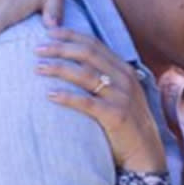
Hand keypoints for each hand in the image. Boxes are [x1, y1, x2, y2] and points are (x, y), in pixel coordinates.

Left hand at [35, 29, 166, 172]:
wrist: (145, 153)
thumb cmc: (126, 123)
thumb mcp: (120, 94)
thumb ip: (104, 78)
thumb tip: (74, 65)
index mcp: (124, 69)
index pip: (94, 44)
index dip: (70, 35)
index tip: (48, 31)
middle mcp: (124, 79)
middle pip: (88, 54)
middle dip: (61, 48)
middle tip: (37, 49)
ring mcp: (121, 97)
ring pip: (85, 74)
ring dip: (59, 68)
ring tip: (38, 68)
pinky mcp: (116, 115)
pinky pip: (87, 102)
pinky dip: (67, 97)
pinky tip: (49, 95)